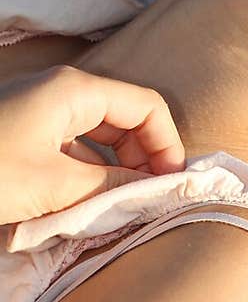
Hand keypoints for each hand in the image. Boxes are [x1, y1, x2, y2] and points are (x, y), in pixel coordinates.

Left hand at [0, 65, 185, 230]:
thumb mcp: (55, 185)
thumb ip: (112, 187)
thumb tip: (152, 194)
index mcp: (76, 90)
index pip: (147, 107)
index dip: (167, 146)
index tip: (170, 188)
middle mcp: (62, 93)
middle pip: (125, 121)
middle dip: (143, 162)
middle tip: (146, 203)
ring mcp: (40, 113)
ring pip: (97, 140)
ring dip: (113, 174)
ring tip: (116, 211)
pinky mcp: (23, 136)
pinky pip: (70, 152)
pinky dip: (84, 177)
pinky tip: (82, 207)